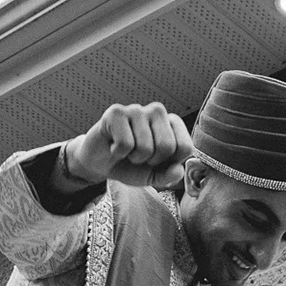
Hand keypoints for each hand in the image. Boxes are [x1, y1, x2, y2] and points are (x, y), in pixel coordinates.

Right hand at [62, 104, 193, 190]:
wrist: (99, 163)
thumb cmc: (129, 165)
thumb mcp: (153, 176)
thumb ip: (169, 176)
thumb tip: (178, 170)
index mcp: (172, 123)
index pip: (186, 147)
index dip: (169, 163)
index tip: (157, 161)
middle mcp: (157, 111)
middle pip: (167, 146)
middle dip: (151, 161)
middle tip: (139, 157)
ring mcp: (136, 109)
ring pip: (145, 147)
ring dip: (133, 158)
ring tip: (126, 151)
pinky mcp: (116, 112)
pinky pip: (125, 144)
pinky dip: (118, 153)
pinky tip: (114, 146)